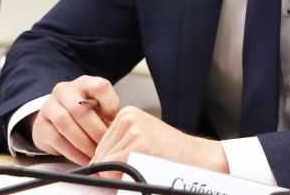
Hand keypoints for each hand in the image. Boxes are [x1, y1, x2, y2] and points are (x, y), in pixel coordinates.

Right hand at [31, 75, 119, 165]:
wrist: (56, 119)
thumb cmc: (85, 114)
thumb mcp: (99, 109)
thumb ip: (109, 115)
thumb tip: (119, 131)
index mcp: (84, 83)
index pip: (99, 86)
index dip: (109, 104)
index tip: (114, 121)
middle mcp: (64, 91)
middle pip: (79, 108)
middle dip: (95, 130)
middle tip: (105, 144)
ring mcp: (49, 106)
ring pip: (65, 123)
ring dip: (82, 142)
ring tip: (94, 154)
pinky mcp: (41, 125)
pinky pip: (56, 139)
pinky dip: (73, 152)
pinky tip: (83, 159)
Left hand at [91, 106, 228, 175]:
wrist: (196, 158)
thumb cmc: (170, 153)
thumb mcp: (142, 136)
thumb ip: (119, 143)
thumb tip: (92, 163)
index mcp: (127, 113)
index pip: (100, 144)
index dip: (110, 161)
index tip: (131, 161)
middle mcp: (128, 117)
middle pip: (99, 153)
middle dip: (113, 168)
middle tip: (140, 165)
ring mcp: (133, 130)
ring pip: (104, 162)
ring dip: (119, 173)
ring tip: (144, 165)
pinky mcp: (137, 145)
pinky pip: (112, 168)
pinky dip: (122, 177)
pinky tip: (142, 169)